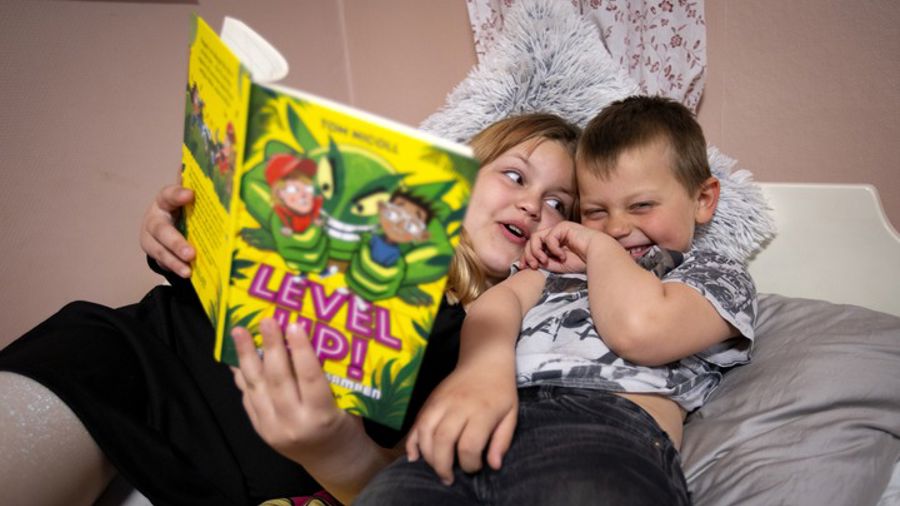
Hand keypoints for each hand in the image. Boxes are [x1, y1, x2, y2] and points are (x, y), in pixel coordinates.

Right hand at [140, 182, 194, 276]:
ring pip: (159, 250)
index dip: (177, 195)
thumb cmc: (181, 209)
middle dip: (176, 242)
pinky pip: (163, 262)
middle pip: (161, 230)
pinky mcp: (155, 254)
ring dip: (174, 261)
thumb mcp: (185, 197)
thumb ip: (196, 186)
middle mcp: (154, 219)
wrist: (162, 227)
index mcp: (164, 201)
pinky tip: (188, 274)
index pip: (168, 195)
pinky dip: (175, 268)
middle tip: (191, 253)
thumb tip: (215, 167)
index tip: (190, 194)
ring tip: (188, 271)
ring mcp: (151, 239)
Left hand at [232, 319, 361, 462]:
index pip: (310, 378)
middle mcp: (294, 424)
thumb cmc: (346, 424)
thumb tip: (319, 338)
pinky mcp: (261, 430)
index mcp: (322, 417)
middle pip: (279, 380)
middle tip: (266, 320)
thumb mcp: (349, 403)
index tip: (295, 325)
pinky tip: (237, 356)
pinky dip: (243, 375)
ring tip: (239, 331)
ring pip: (257, 387)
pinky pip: (249, 398)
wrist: (333, 460)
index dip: (301, 350)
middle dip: (271, 346)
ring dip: (247, 357)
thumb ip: (334, 377)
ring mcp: (273, 429)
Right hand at [405, 358, 517, 484]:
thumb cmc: (500, 389)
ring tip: (436, 467)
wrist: (484, 358)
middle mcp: (458, 406)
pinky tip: (414, 456)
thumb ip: (502, 441)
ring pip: (425, 432)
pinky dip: (412, 441)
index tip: (475, 466)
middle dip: (443, 465)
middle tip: (449, 477)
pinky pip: (416, 422)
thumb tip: (493, 465)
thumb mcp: (511, 414)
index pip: (469, 446)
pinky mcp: (430, 400)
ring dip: (427, 456)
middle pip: (443, 441)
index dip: (470, 464)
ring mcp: (441, 401)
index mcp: (482, 411)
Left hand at [521, 221, 597, 272]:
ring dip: (537, 251)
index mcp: (551, 243)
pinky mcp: (563, 227)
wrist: (598, 256)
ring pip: (536, 237)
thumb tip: (529, 261)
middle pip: (531, 241)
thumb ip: (544, 261)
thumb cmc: (582, 261)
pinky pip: (549, 237)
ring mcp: (558, 229)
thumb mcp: (557, 265)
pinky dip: (553, 248)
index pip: (532, 246)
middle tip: (534, 266)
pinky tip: (562, 256)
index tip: (525, 267)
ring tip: (545, 261)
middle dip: (529, 255)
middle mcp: (553, 235)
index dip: (526, 256)